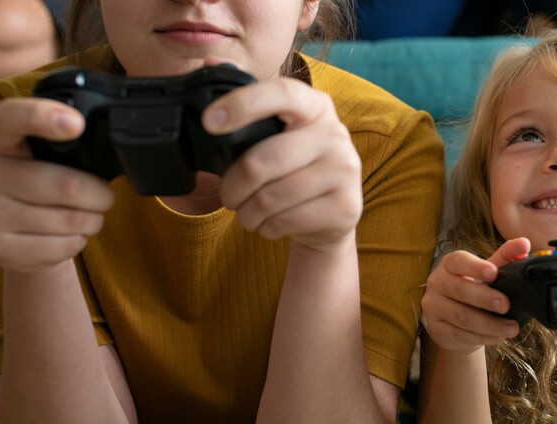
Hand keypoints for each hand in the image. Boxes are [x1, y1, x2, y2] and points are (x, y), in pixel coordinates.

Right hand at [0, 98, 114, 272]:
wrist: (15, 237)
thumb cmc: (40, 183)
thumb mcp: (44, 155)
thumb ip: (64, 144)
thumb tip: (107, 147)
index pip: (11, 118)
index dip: (43, 117)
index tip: (76, 123)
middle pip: (66, 185)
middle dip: (99, 194)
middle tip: (102, 195)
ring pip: (70, 219)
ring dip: (92, 220)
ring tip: (84, 216)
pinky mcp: (0, 248)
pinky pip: (63, 246)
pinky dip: (78, 241)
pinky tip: (65, 235)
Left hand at [205, 77, 362, 251]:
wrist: (331, 215)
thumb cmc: (292, 168)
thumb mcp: (273, 132)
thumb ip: (245, 101)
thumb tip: (210, 62)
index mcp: (316, 106)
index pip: (282, 93)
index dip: (243, 104)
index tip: (210, 121)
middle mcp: (336, 134)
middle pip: (263, 161)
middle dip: (233, 186)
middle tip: (228, 195)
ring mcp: (345, 171)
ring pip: (271, 198)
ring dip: (247, 212)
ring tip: (248, 212)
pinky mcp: (346, 207)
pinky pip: (286, 222)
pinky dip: (266, 228)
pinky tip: (270, 224)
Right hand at [421, 238, 530, 353]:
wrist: (457, 322)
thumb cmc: (475, 291)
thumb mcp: (489, 273)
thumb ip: (505, 258)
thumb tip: (524, 244)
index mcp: (450, 264)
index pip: (459, 261)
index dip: (475, 267)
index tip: (493, 272)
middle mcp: (436, 282)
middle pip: (459, 290)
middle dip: (484, 298)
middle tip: (506, 305)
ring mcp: (433, 306)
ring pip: (460, 316)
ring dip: (488, 324)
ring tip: (511, 328)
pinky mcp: (435, 329)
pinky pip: (459, 334)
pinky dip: (482, 337)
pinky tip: (498, 337)